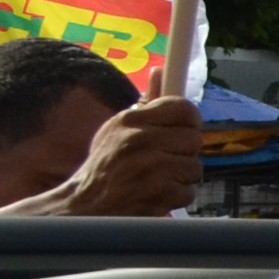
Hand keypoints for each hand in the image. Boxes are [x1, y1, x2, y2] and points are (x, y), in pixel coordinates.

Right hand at [22, 93, 204, 216]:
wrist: (83, 207)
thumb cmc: (106, 166)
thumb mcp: (117, 129)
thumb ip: (145, 104)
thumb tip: (160, 71)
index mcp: (130, 122)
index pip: (183, 108)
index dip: (189, 119)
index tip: (184, 128)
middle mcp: (140, 141)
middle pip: (194, 139)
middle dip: (183, 152)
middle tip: (164, 159)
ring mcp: (151, 169)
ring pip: (194, 167)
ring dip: (180, 176)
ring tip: (155, 178)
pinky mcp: (158, 195)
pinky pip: (188, 191)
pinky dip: (175, 196)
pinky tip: (154, 195)